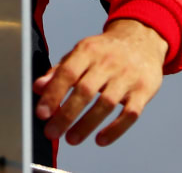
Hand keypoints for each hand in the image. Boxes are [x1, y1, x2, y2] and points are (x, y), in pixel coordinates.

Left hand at [33, 18, 166, 146]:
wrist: (141, 41)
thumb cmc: (104, 51)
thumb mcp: (80, 53)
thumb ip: (58, 71)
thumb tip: (37, 88)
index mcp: (87, 51)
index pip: (67, 73)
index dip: (53, 94)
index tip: (41, 113)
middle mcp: (108, 63)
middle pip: (85, 91)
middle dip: (66, 115)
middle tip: (52, 132)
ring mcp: (127, 77)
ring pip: (106, 104)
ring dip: (87, 125)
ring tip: (71, 139)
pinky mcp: (144, 91)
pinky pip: (130, 114)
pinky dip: (115, 129)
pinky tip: (100, 140)